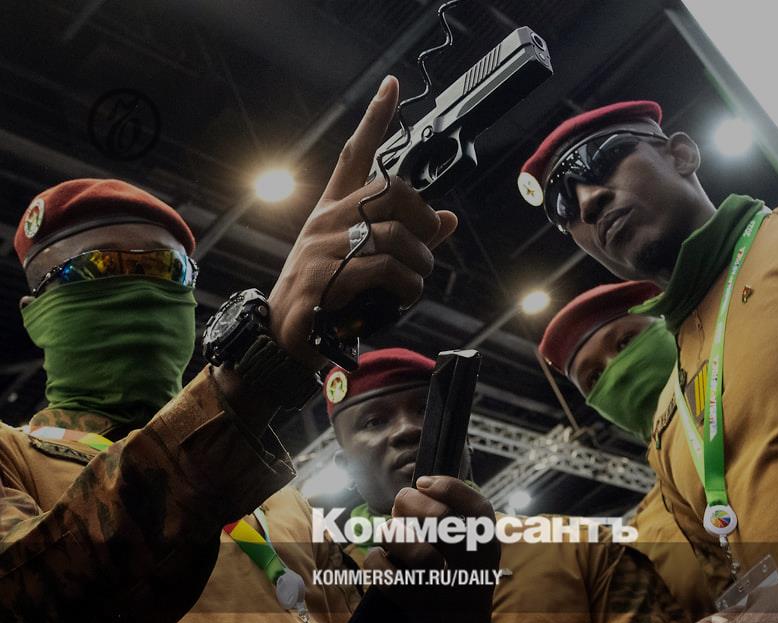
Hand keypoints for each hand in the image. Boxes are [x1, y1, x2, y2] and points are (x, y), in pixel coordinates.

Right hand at [267, 75, 457, 370]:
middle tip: (427, 244)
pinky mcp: (325, 278)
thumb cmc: (331, 297)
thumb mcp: (368, 263)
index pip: (356, 154)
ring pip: (395, 235)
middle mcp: (327, 220)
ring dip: (420, 263)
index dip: (376, 119)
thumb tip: (448, 218)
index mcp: (335, 210)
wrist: (284, 338)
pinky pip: (385, 269)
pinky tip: (404, 296)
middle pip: (390, 191)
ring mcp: (323, 247)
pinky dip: (407, 285)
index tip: (393, 84)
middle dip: (422, 218)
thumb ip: (409, 239)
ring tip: (415, 281)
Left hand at [360, 476, 500, 622]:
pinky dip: (376, 561)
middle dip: (411, 503)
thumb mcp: (472, 550)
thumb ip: (452, 519)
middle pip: (441, 521)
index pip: (479, 509)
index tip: (425, 482)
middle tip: (401, 504)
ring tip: (391, 534)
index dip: (450, 488)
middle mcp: (471, 567)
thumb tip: (415, 489)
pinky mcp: (416, 606)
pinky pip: (386, 575)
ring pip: (412, 549)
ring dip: (393, 533)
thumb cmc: (460, 578)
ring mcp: (444, 588)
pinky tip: (380, 559)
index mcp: (486, 547)